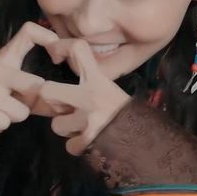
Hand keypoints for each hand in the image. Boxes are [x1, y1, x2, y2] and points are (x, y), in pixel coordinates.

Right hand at [0, 21, 64, 133]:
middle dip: (30, 104)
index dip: (48, 37)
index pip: (29, 31)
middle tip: (13, 102)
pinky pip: (3, 123)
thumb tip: (65, 102)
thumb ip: (39, 91)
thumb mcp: (13, 85)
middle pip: (36, 87)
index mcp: (6, 57)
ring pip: (20, 112)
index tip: (56, 56)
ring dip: (11, 118)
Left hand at [39, 39, 131, 154]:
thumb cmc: (129, 114)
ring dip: (68, 130)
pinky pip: (69, 146)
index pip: (78, 50)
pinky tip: (92, 144)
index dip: (61, 47)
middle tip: (62, 107)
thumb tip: (63, 94)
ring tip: (85, 129)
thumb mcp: (111, 91)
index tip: (55, 55)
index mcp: (98, 79)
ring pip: (56, 125)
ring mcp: (87, 118)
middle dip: (51, 102)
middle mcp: (89, 95)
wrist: (149, 140)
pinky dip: (79, 148)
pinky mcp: (87, 140)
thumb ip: (89, 88)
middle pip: (48, 90)